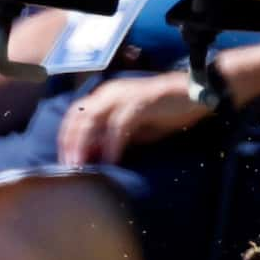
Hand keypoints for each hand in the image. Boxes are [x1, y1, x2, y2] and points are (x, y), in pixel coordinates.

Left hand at [56, 71, 210, 166]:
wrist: (193, 94)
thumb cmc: (163, 111)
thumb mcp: (132, 128)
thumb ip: (110, 137)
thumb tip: (90, 154)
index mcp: (105, 94)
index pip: (75, 114)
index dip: (67, 137)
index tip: (65, 160)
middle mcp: (109, 92)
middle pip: (78, 117)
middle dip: (71, 143)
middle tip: (70, 167)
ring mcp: (123, 95)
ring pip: (92, 119)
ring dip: (84, 144)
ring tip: (83, 166)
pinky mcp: (139, 103)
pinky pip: (118, 127)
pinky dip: (111, 145)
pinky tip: (110, 162)